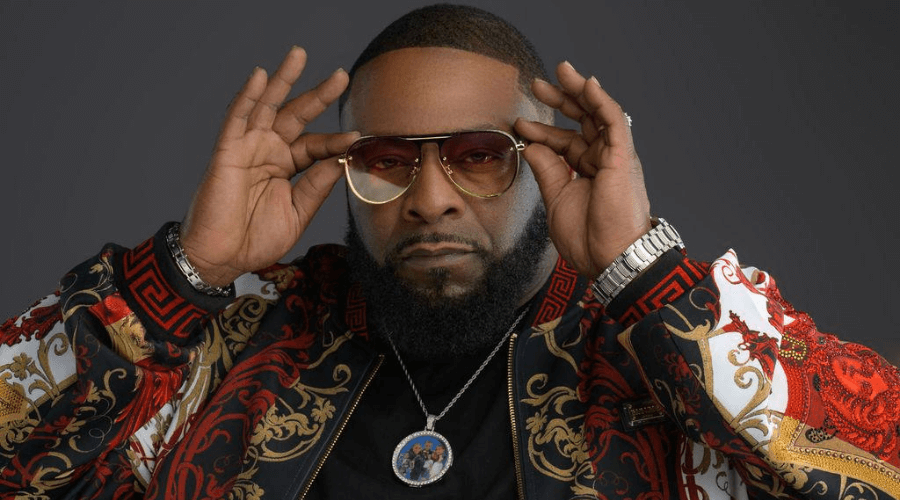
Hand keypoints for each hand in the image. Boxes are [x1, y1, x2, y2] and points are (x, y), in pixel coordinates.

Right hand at [180, 47, 358, 285]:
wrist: (222, 258)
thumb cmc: (256, 240)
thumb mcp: (297, 212)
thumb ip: (317, 186)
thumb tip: (342, 160)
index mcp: (286, 167)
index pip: (316, 146)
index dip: (336, 141)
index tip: (358, 137)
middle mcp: (268, 152)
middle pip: (296, 115)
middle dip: (318, 95)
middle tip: (341, 76)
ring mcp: (248, 149)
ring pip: (267, 107)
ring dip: (282, 80)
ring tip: (299, 55)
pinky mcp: (228, 152)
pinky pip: (237, 119)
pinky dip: (248, 97)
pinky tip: (261, 76)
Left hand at [514, 60, 650, 277]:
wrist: (610, 257)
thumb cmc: (588, 238)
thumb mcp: (557, 199)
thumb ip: (546, 170)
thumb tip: (531, 145)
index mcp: (588, 172)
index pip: (564, 142)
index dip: (542, 132)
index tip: (519, 124)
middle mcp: (603, 160)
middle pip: (581, 121)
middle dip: (560, 100)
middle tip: (537, 84)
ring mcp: (614, 156)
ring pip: (597, 114)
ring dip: (579, 91)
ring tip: (562, 71)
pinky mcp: (622, 156)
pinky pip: (613, 121)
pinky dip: (601, 101)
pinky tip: (587, 84)